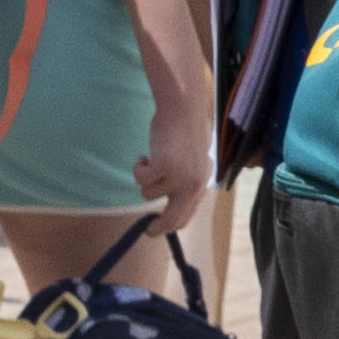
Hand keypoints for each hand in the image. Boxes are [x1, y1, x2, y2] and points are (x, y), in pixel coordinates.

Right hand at [136, 83, 214, 226]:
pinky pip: (140, 178)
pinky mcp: (164, 167)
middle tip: (147, 229)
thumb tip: (170, 207)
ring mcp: (179, 177)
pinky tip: (145, 155)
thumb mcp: (192, 162)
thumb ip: (186, 183)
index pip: (186, 216)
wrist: (184, 110)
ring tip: (153, 158)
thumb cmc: (185, 132)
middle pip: (173, 219)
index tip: (157, 228)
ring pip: (148, 193)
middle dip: (158, 228)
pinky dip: (137, 167)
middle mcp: (193, 185)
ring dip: (145, 178)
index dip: (171, 225)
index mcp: (201, 184)